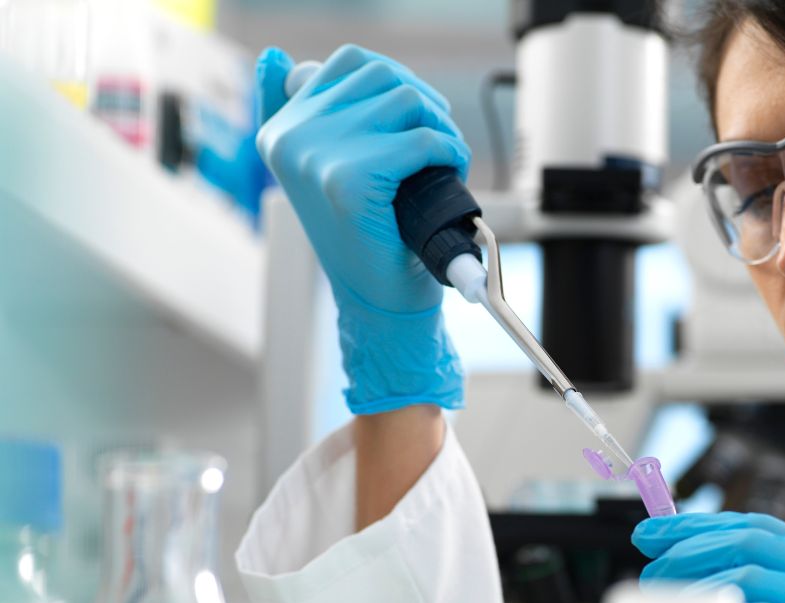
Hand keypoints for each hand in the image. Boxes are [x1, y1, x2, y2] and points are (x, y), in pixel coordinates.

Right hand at [255, 44, 470, 412]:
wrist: (378, 305)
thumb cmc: (367, 240)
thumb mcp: (327, 173)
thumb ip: (308, 118)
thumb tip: (282, 62)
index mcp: (279, 131)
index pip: (349, 63)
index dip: (397, 83)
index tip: (414, 119)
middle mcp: (289, 138)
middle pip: (381, 75)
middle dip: (424, 104)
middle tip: (438, 142)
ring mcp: (315, 156)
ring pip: (406, 99)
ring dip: (440, 125)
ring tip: (444, 157)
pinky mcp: (349, 179)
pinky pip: (423, 139)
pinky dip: (450, 151)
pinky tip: (451, 172)